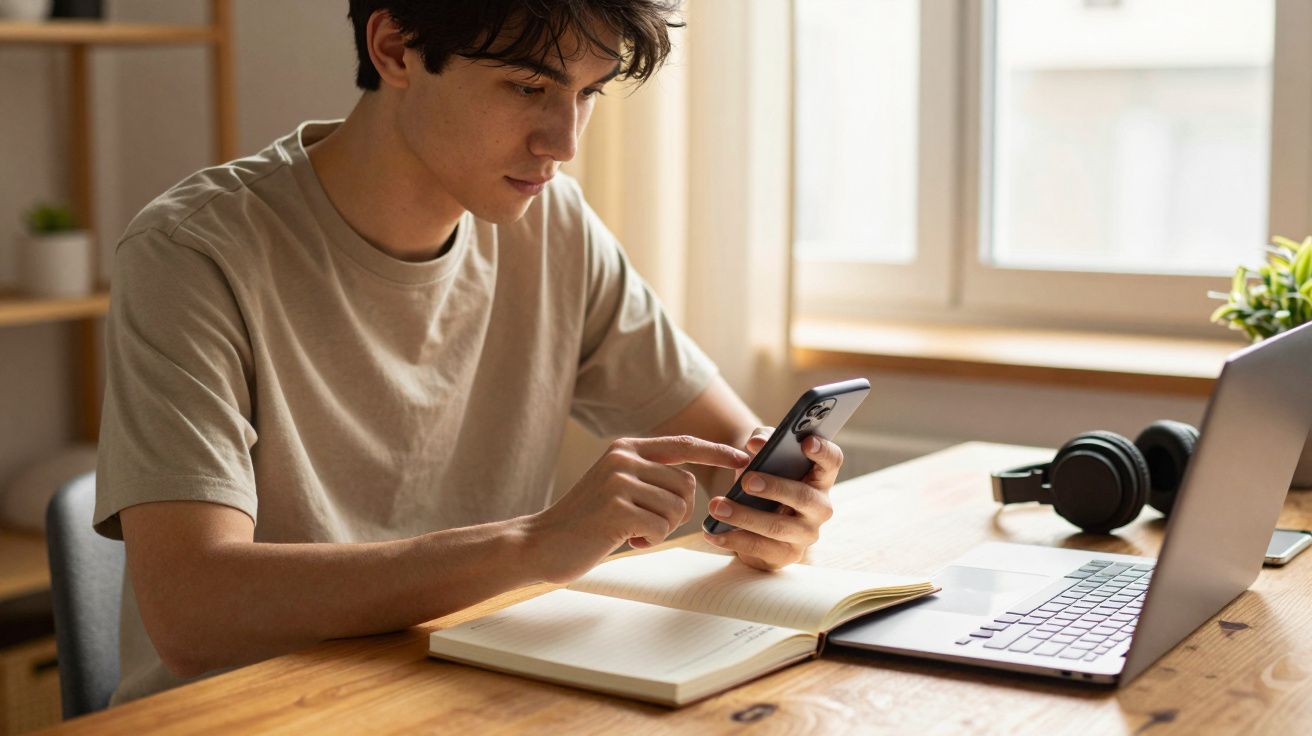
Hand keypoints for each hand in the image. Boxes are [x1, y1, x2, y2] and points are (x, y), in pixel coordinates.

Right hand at [524, 435, 749, 583]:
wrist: (542, 542)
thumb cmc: (586, 521)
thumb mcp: (616, 486)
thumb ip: (648, 476)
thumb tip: (691, 484)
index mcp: (626, 448)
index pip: (684, 445)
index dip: (716, 452)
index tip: (742, 458)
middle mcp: (624, 458)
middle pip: (687, 485)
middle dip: (676, 512)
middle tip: (644, 524)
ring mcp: (619, 481)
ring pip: (676, 509)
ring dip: (659, 529)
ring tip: (628, 530)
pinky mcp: (617, 509)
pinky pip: (661, 528)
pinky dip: (647, 540)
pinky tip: (622, 540)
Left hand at [702, 427, 842, 570]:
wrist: (753, 520)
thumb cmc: (764, 479)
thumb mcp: (764, 456)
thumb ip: (763, 441)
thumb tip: (756, 443)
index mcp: (820, 478)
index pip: (832, 462)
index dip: (823, 451)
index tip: (806, 442)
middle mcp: (820, 507)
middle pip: (804, 497)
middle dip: (775, 488)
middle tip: (747, 481)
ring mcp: (806, 534)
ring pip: (778, 526)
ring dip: (745, 516)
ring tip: (718, 506)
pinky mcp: (787, 555)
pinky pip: (760, 548)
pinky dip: (733, 540)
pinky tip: (713, 532)